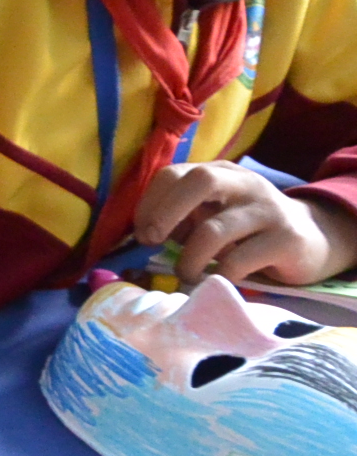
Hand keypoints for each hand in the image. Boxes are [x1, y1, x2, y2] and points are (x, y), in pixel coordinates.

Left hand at [135, 161, 356, 285]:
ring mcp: (268, 210)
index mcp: (220, 173)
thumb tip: (144, 235)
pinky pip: (239, 261)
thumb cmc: (247, 231)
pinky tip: (216, 281)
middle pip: (200, 181)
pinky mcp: (286, 240)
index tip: (142, 234)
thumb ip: (183, 217)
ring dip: (189, 260)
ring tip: (188, 275)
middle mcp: (244, 184)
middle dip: (165, 214)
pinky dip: (218, 276)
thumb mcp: (214, 214)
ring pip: (214, 231)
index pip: (173, 174)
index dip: (149, 203)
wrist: (313, 238)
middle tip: (153, 244)